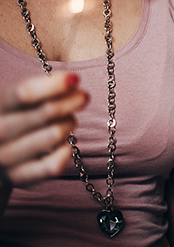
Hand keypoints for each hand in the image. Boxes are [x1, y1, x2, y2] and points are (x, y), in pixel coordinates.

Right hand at [0, 72, 85, 186]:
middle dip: (71, 101)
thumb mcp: (16, 99)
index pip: (25, 92)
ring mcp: (6, 157)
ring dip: (69, 124)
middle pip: (47, 112)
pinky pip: (54, 164)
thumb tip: (73, 81)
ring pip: (55, 134)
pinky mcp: (19, 177)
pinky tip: (65, 143)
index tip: (75, 79)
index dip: (55, 84)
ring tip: (69, 121)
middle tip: (82, 97)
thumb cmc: (14, 117)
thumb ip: (40, 89)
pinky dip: (66, 150)